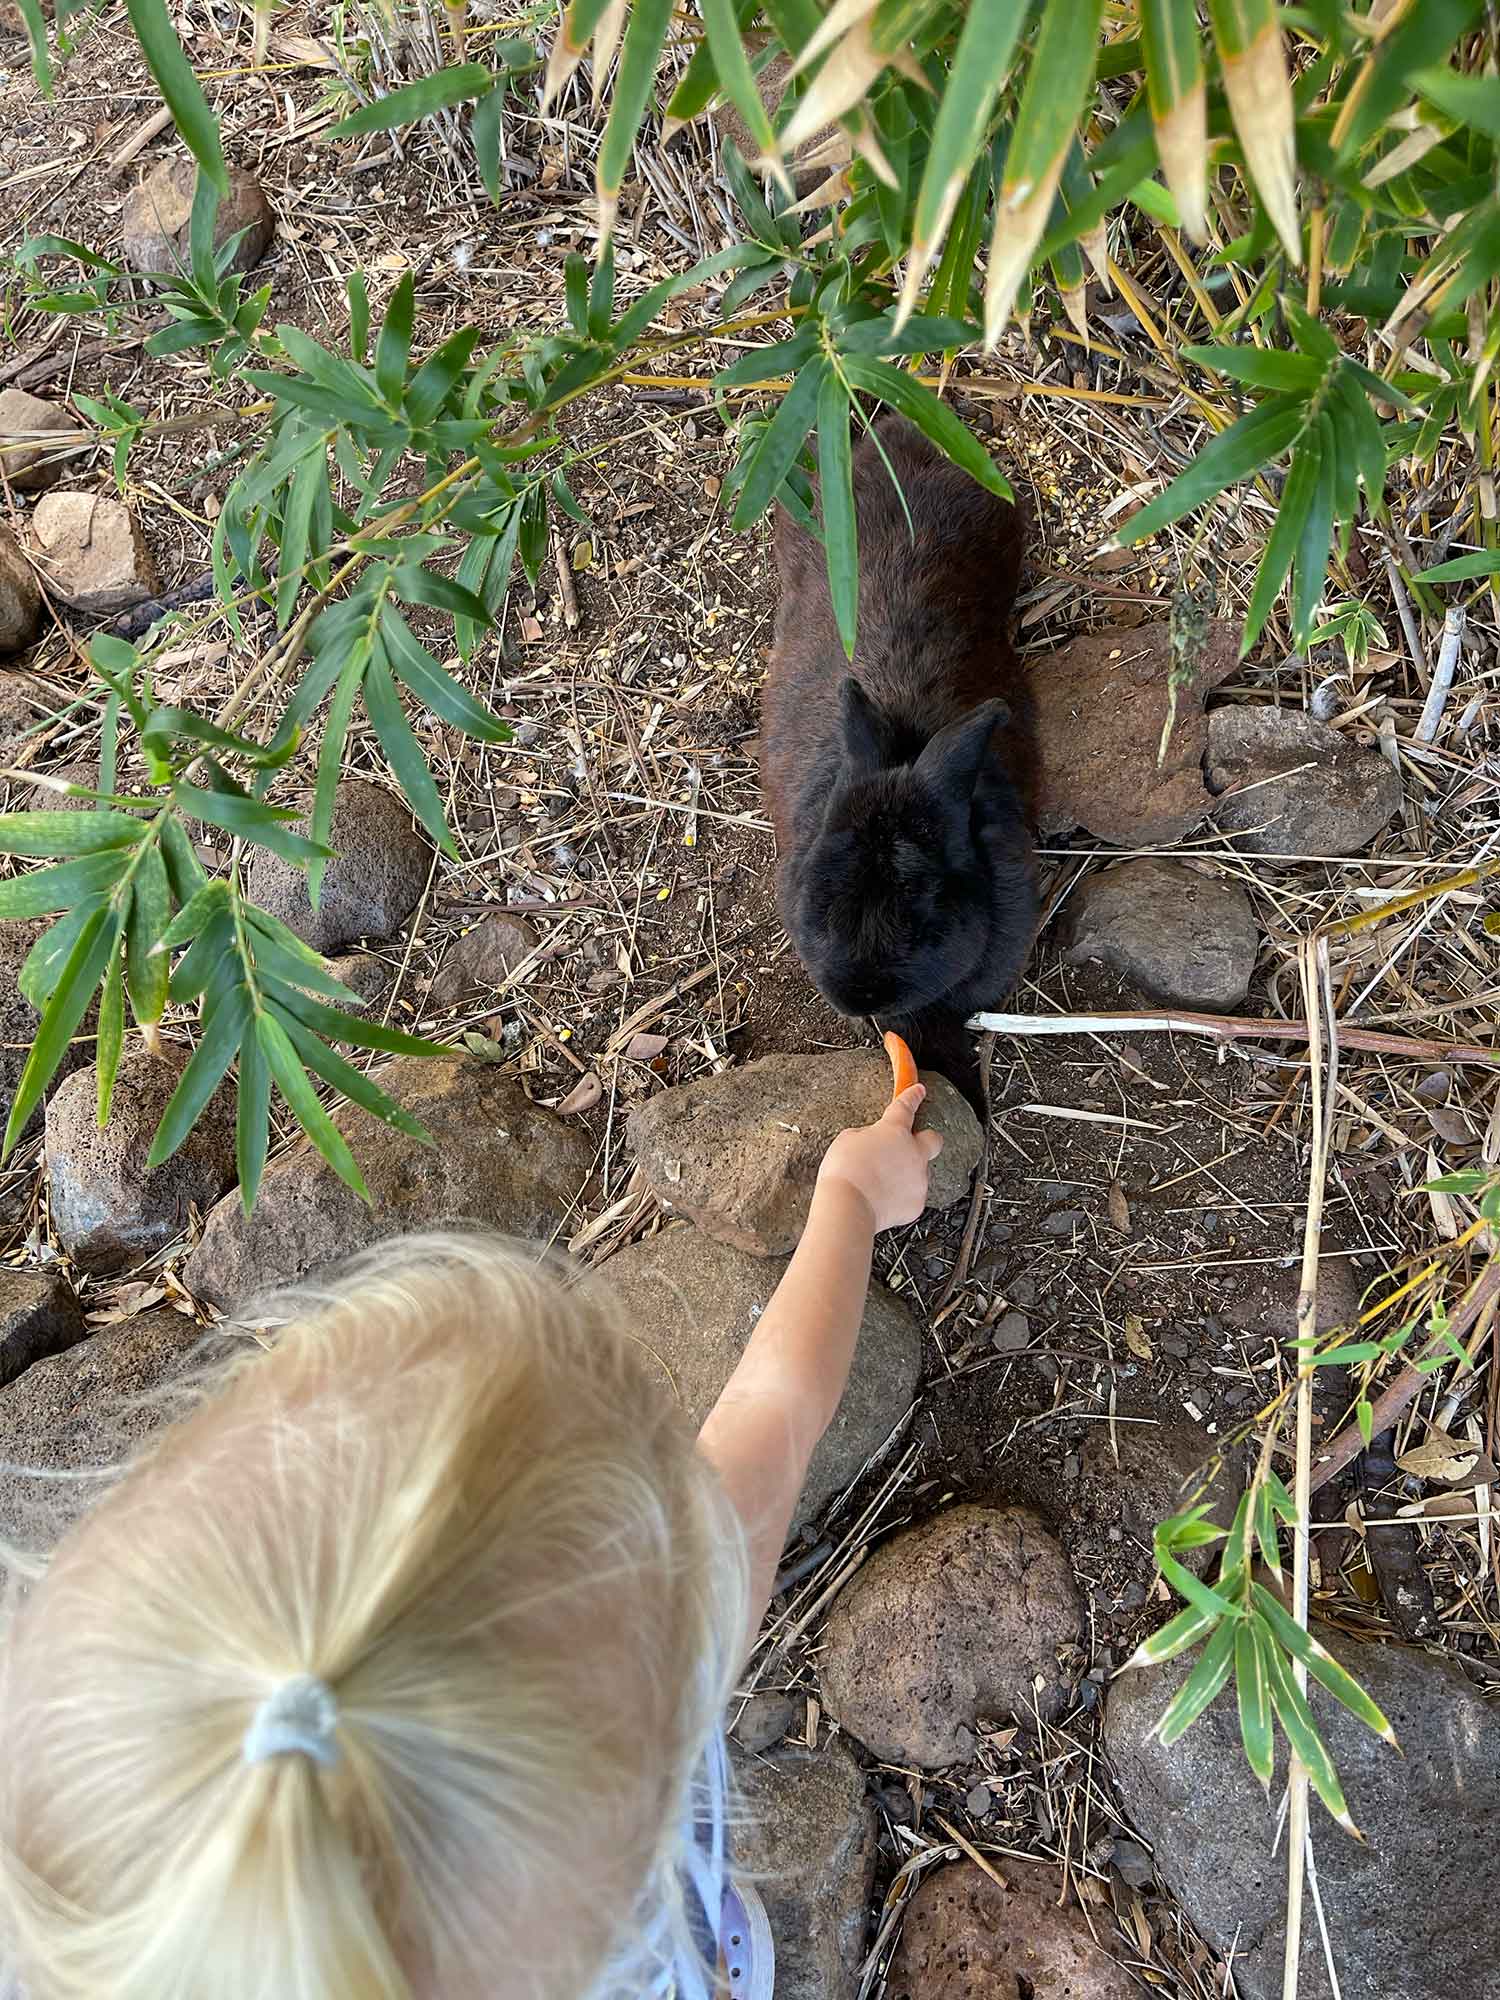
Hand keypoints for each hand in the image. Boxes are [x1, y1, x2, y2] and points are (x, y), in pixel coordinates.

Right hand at [816, 1084, 943, 1232]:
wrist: (849, 1208)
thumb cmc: (845, 1173)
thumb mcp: (847, 1140)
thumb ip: (867, 1137)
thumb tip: (873, 1142)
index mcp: (894, 1130)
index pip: (907, 1106)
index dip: (913, 1096)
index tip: (918, 1091)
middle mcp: (913, 1152)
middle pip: (934, 1139)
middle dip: (926, 1138)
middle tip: (912, 1144)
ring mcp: (918, 1179)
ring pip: (919, 1171)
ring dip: (904, 1173)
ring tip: (879, 1182)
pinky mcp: (916, 1202)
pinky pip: (911, 1195)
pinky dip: (900, 1196)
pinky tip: (881, 1199)